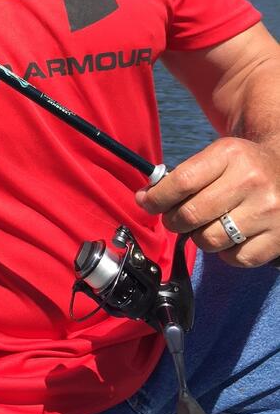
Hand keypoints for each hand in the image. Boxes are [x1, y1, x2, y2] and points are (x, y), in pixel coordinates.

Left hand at [135, 137, 279, 267]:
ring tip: (205, 226)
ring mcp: (268, 210)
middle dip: (173, 221)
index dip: (157, 198)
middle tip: (174, 218)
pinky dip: (225, 253)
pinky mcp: (279, 236)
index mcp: (230, 155)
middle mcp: (251, 181)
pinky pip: (236, 258)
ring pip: (210, 240)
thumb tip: (147, 198)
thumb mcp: (217, 156)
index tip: (147, 202)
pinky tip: (229, 238)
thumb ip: (184, 175)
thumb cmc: (243, 166)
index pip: (181, 182)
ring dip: (198, 238)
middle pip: (191, 215)